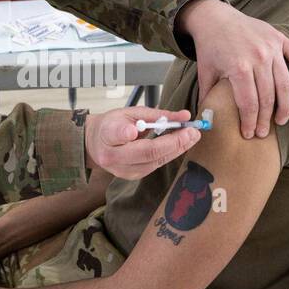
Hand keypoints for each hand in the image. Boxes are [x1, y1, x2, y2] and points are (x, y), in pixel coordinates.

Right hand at [84, 107, 200, 178]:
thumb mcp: (130, 113)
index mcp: (106, 134)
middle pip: (145, 152)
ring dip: (177, 149)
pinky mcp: (132, 176)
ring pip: (155, 161)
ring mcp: (122, 170)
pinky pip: (155, 165)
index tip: (134, 129)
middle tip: (191, 132)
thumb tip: (184, 115)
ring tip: (192, 136)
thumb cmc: (113, 125)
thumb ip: (156, 114)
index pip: (115, 134)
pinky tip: (180, 144)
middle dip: (172, 142)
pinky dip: (170, 154)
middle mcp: (112, 156)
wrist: (96, 144)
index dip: (125, 133)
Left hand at [178, 0, 288, 138]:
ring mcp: (272, 47)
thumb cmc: (210, 47)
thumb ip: (207, 96)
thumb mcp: (205, 72)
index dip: (250, 122)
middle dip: (266, 119)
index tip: (249, 134)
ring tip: (282, 121)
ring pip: (285, 83)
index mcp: (239, 67)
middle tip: (263, 132)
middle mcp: (258, 57)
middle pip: (268, 97)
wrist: (215, 17)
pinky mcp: (280, 38)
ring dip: (286, 106)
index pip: (249, 103)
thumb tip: (206, 121)